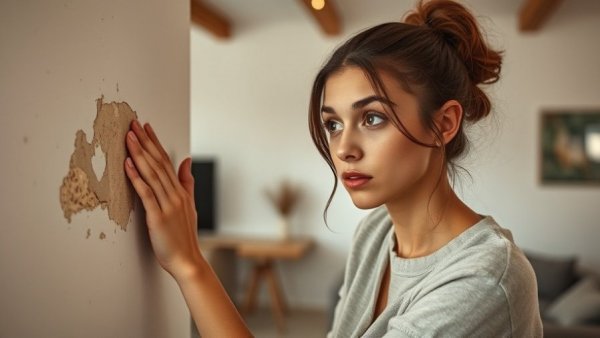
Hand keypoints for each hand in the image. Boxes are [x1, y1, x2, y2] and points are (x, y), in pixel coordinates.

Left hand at [124, 120, 202, 280]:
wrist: (188, 260)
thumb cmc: (184, 236)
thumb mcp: (189, 205)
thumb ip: (187, 182)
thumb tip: (186, 160)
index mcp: (181, 191)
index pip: (167, 161)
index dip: (155, 143)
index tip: (146, 127)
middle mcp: (175, 194)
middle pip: (158, 163)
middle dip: (145, 142)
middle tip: (133, 125)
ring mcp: (167, 205)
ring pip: (152, 174)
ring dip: (139, 155)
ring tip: (128, 138)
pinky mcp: (158, 217)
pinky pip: (146, 194)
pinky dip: (137, 178)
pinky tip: (128, 165)